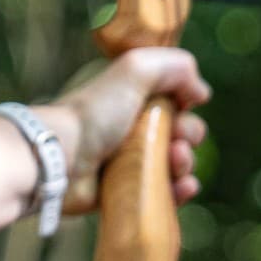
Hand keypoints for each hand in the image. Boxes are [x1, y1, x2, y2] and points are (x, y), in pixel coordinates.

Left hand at [40, 48, 211, 211]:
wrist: (59, 161)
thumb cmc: (94, 113)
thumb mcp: (135, 70)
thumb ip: (175, 66)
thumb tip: (201, 93)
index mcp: (130, 97)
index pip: (172, 99)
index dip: (184, 104)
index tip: (182, 106)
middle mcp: (129, 127)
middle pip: (179, 132)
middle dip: (188, 134)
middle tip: (176, 139)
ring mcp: (127, 161)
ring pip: (174, 164)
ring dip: (186, 162)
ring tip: (175, 161)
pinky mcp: (126, 191)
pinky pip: (163, 193)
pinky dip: (180, 190)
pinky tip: (183, 186)